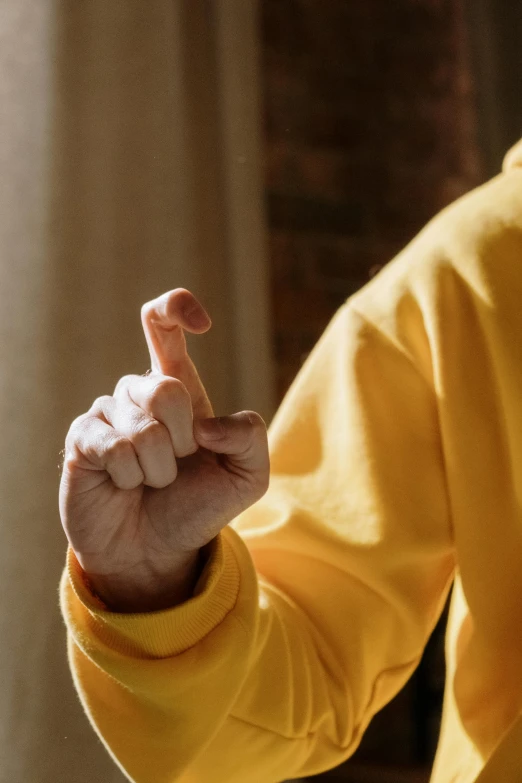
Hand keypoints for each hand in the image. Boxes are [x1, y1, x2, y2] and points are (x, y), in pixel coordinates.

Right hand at [59, 289, 268, 610]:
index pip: (163, 325)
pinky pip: (114, 449)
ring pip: (143, 429)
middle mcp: (138, 394)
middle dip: (183, 439)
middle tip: (178, 465)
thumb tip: (205, 424)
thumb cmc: (199, 506)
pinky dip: (131, 477)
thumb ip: (249, 437)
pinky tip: (124, 485)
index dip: (177, 308)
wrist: (157, 551)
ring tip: (150, 482)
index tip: (202, 323)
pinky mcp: (82, 441)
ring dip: (158, 469)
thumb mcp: (248, 476)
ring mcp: (106, 415)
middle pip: (166, 388)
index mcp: (178, 388)